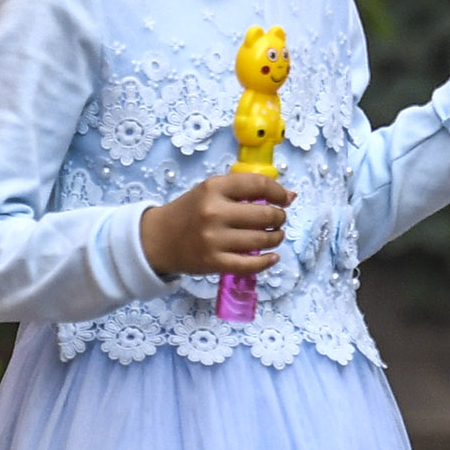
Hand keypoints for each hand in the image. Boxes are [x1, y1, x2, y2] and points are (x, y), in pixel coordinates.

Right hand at [141, 169, 291, 279]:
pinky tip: (271, 256)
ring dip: (276, 238)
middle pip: (265, 215)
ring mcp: (214, 240)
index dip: (279, 192)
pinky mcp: (214, 263)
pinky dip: (267, 261)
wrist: (158, 239)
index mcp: (214, 188)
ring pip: (261, 240)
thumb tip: (290, 195)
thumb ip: (245, 189)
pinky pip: (250, 265)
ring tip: (275, 236)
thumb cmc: (190, 211)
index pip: (258, 185)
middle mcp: (214, 212)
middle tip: (278, 219)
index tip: (286, 198)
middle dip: (279, 217)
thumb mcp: (211, 191)